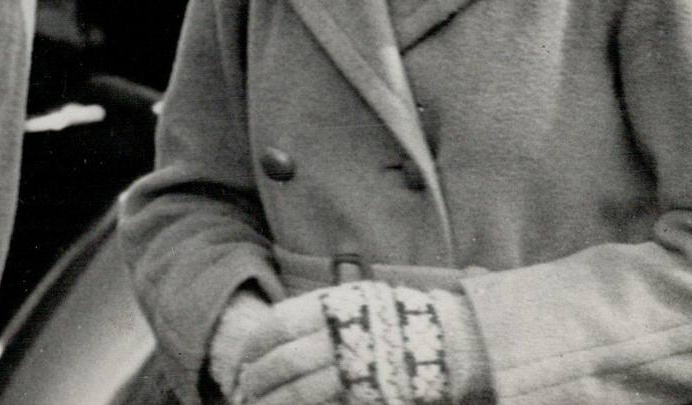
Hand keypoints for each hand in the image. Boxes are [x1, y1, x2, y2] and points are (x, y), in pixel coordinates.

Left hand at [233, 280, 451, 404]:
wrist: (447, 338)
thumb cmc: (390, 317)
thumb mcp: (352, 298)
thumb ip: (317, 312)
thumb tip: (273, 333)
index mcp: (334, 306)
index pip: (280, 323)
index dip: (256, 343)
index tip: (244, 356)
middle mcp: (341, 336)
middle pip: (285, 360)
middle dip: (258, 377)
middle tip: (244, 387)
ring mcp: (355, 368)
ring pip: (300, 390)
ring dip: (273, 401)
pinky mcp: (367, 392)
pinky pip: (323, 404)